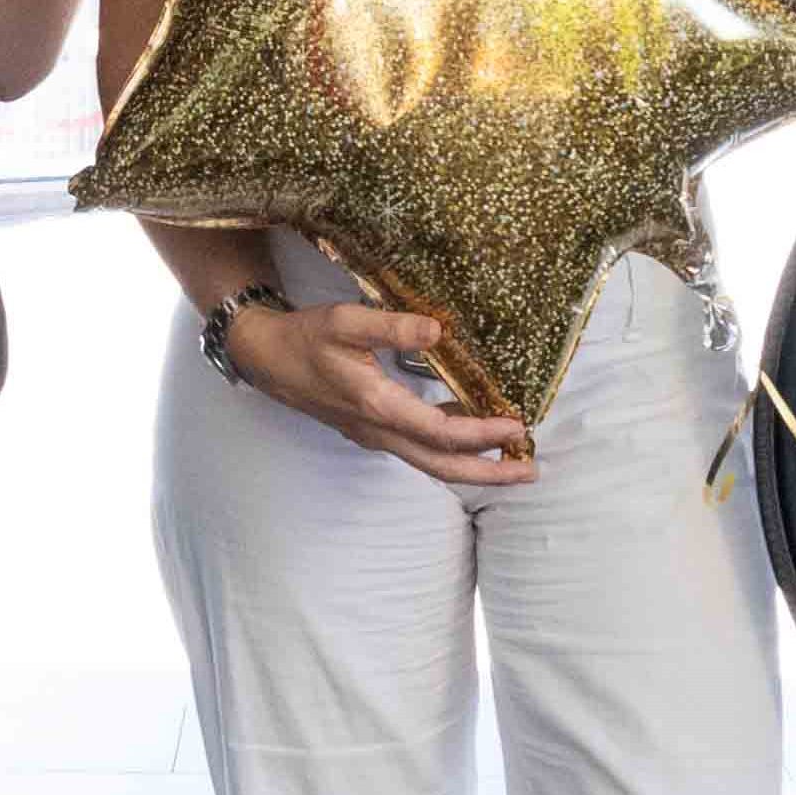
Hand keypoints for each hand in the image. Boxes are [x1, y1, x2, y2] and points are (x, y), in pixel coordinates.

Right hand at [238, 295, 538, 486]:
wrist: (265, 358)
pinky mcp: (371, 430)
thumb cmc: (306, 337)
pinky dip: (449, 449)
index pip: (440, 432)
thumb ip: (392, 326)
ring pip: (430, 462)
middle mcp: (379, 430)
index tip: (517, 426)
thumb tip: (438, 332)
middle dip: (488, 474)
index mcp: (377, 406)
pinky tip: (471, 435)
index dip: (482, 434)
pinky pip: (418, 449)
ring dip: (472, 466)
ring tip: (511, 460)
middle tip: (529, 472)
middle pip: (441, 465)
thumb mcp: (345, 320)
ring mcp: (374, 435)